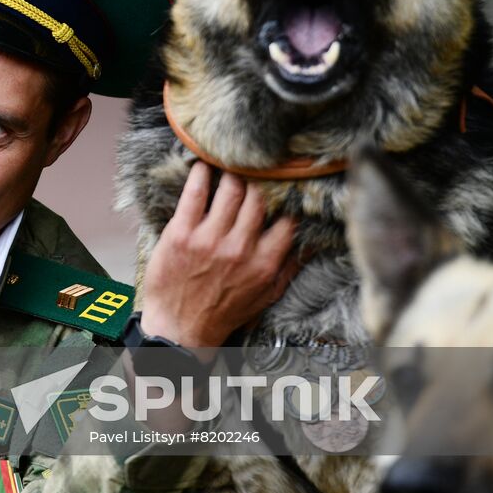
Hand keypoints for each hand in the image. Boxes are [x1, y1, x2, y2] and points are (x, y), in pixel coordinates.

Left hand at [139, 162, 299, 347]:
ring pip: (230, 188)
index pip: (286, 219)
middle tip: (252, 171)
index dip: (284, 200)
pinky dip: (200, 174)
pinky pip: (195, 193)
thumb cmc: (224, 311)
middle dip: (257, 182)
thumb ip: (290, 268)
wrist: (179, 327)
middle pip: (257, 197)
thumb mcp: (266, 296)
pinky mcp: (181, 233)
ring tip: (229, 164)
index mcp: (264, 263)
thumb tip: (312, 243)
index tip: (280, 188)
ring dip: (231, 172)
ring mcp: (209, 239)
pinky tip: (203, 165)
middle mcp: (239, 248)